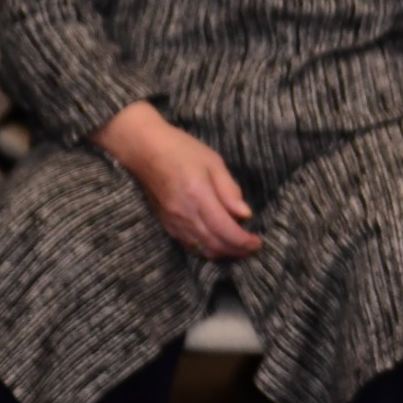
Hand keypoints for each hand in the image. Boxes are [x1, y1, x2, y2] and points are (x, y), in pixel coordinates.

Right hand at [95, 102, 261, 258]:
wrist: (144, 151)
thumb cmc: (182, 151)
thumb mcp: (214, 162)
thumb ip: (229, 190)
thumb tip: (246, 215)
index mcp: (198, 196)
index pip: (224, 230)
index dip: (243, 242)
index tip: (257, 243)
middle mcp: (184, 214)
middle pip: (214, 244)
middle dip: (236, 250)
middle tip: (252, 247)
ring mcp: (173, 222)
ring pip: (201, 249)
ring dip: (222, 252)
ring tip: (239, 247)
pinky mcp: (166, 224)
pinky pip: (189, 245)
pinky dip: (206, 248)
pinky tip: (218, 242)